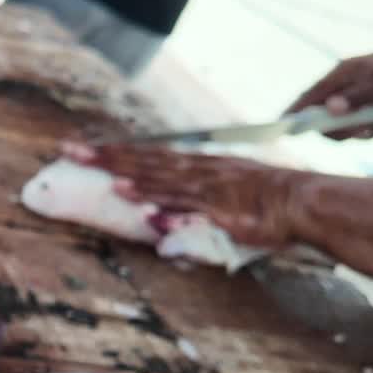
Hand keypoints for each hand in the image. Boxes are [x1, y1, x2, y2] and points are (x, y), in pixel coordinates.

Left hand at [62, 141, 308, 248]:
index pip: (149, 156)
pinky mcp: (214, 205)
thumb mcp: (224, 207)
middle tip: (67, 148)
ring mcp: (203, 186)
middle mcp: (196, 171)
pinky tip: (125, 192)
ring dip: (119, 167)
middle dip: (104, 155)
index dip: (117, 152)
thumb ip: (191, 216)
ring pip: (153, 174)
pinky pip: (176, 200)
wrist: (305, 204)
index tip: (86, 148)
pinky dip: (150, 195)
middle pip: (142, 159)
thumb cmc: (268, 208)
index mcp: (197, 167)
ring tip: (87, 161)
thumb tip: (158, 224)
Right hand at [285, 41, 372, 139]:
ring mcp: (355, 100)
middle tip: (366, 129)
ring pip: (345, 128)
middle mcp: (342, 90)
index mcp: (340, 75)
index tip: (284, 129)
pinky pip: (363, 129)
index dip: (295, 113)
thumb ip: (357, 95)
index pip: (309, 96)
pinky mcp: (368, 109)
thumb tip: (330, 109)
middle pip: (325, 120)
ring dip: (365, 132)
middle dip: (344, 130)